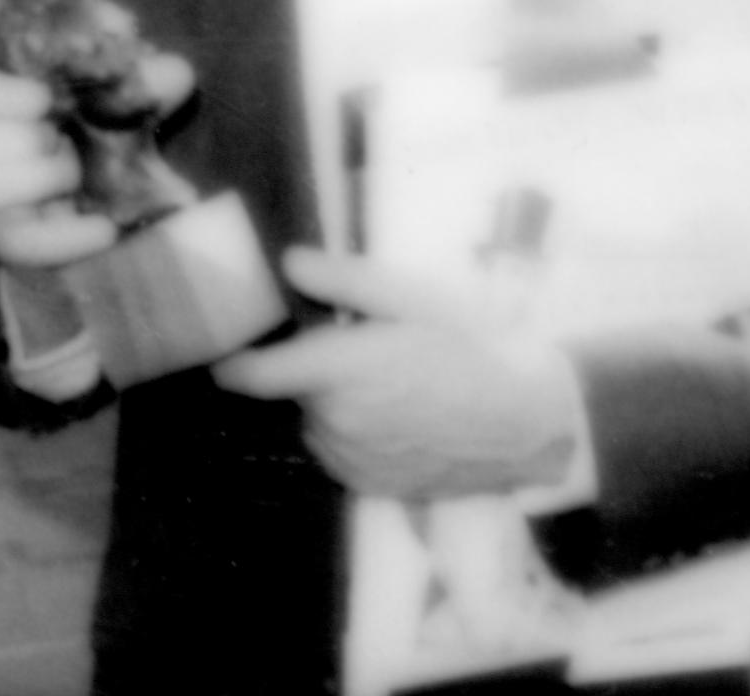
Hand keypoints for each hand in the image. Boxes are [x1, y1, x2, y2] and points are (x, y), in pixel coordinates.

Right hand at [0, 52, 194, 271]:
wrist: (115, 205)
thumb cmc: (108, 136)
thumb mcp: (134, 100)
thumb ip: (150, 76)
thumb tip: (160, 64)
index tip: (44, 100)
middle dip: (18, 140)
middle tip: (59, 142)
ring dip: (32, 179)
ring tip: (73, 178)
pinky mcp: (6, 241)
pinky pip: (15, 244)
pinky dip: (60, 237)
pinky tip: (102, 229)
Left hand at [211, 248, 584, 500]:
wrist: (523, 425)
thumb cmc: (467, 349)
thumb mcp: (410, 299)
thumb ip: (343, 281)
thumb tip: (287, 262)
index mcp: (333, 371)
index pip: (249, 375)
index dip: (232, 360)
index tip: (226, 346)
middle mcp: (331, 422)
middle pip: (291, 392)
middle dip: (312, 371)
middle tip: (364, 353)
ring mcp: (348, 461)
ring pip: (316, 423)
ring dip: (333, 406)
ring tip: (392, 389)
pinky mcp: (367, 487)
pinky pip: (340, 453)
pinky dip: (354, 436)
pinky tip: (400, 421)